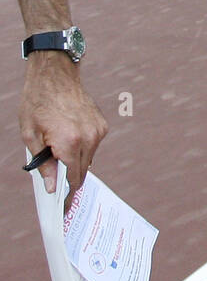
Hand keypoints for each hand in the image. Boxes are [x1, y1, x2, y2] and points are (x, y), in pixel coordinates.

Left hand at [20, 54, 107, 200]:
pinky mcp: (101, 124)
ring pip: (88, 159)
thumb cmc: (38, 102)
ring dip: (75, 162)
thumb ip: (43, 164)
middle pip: (82, 172)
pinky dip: (82, 148)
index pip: (73, 179)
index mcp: (69, 143)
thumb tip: (51, 187)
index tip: (64, 206)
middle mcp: (88, 138)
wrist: (55, 74)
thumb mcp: (30, 135)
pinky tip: (68, 138)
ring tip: (59, 154)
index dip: (67, 195)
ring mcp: (98, 131)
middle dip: (70, 180)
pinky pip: (93, 145)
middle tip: (57, 185)